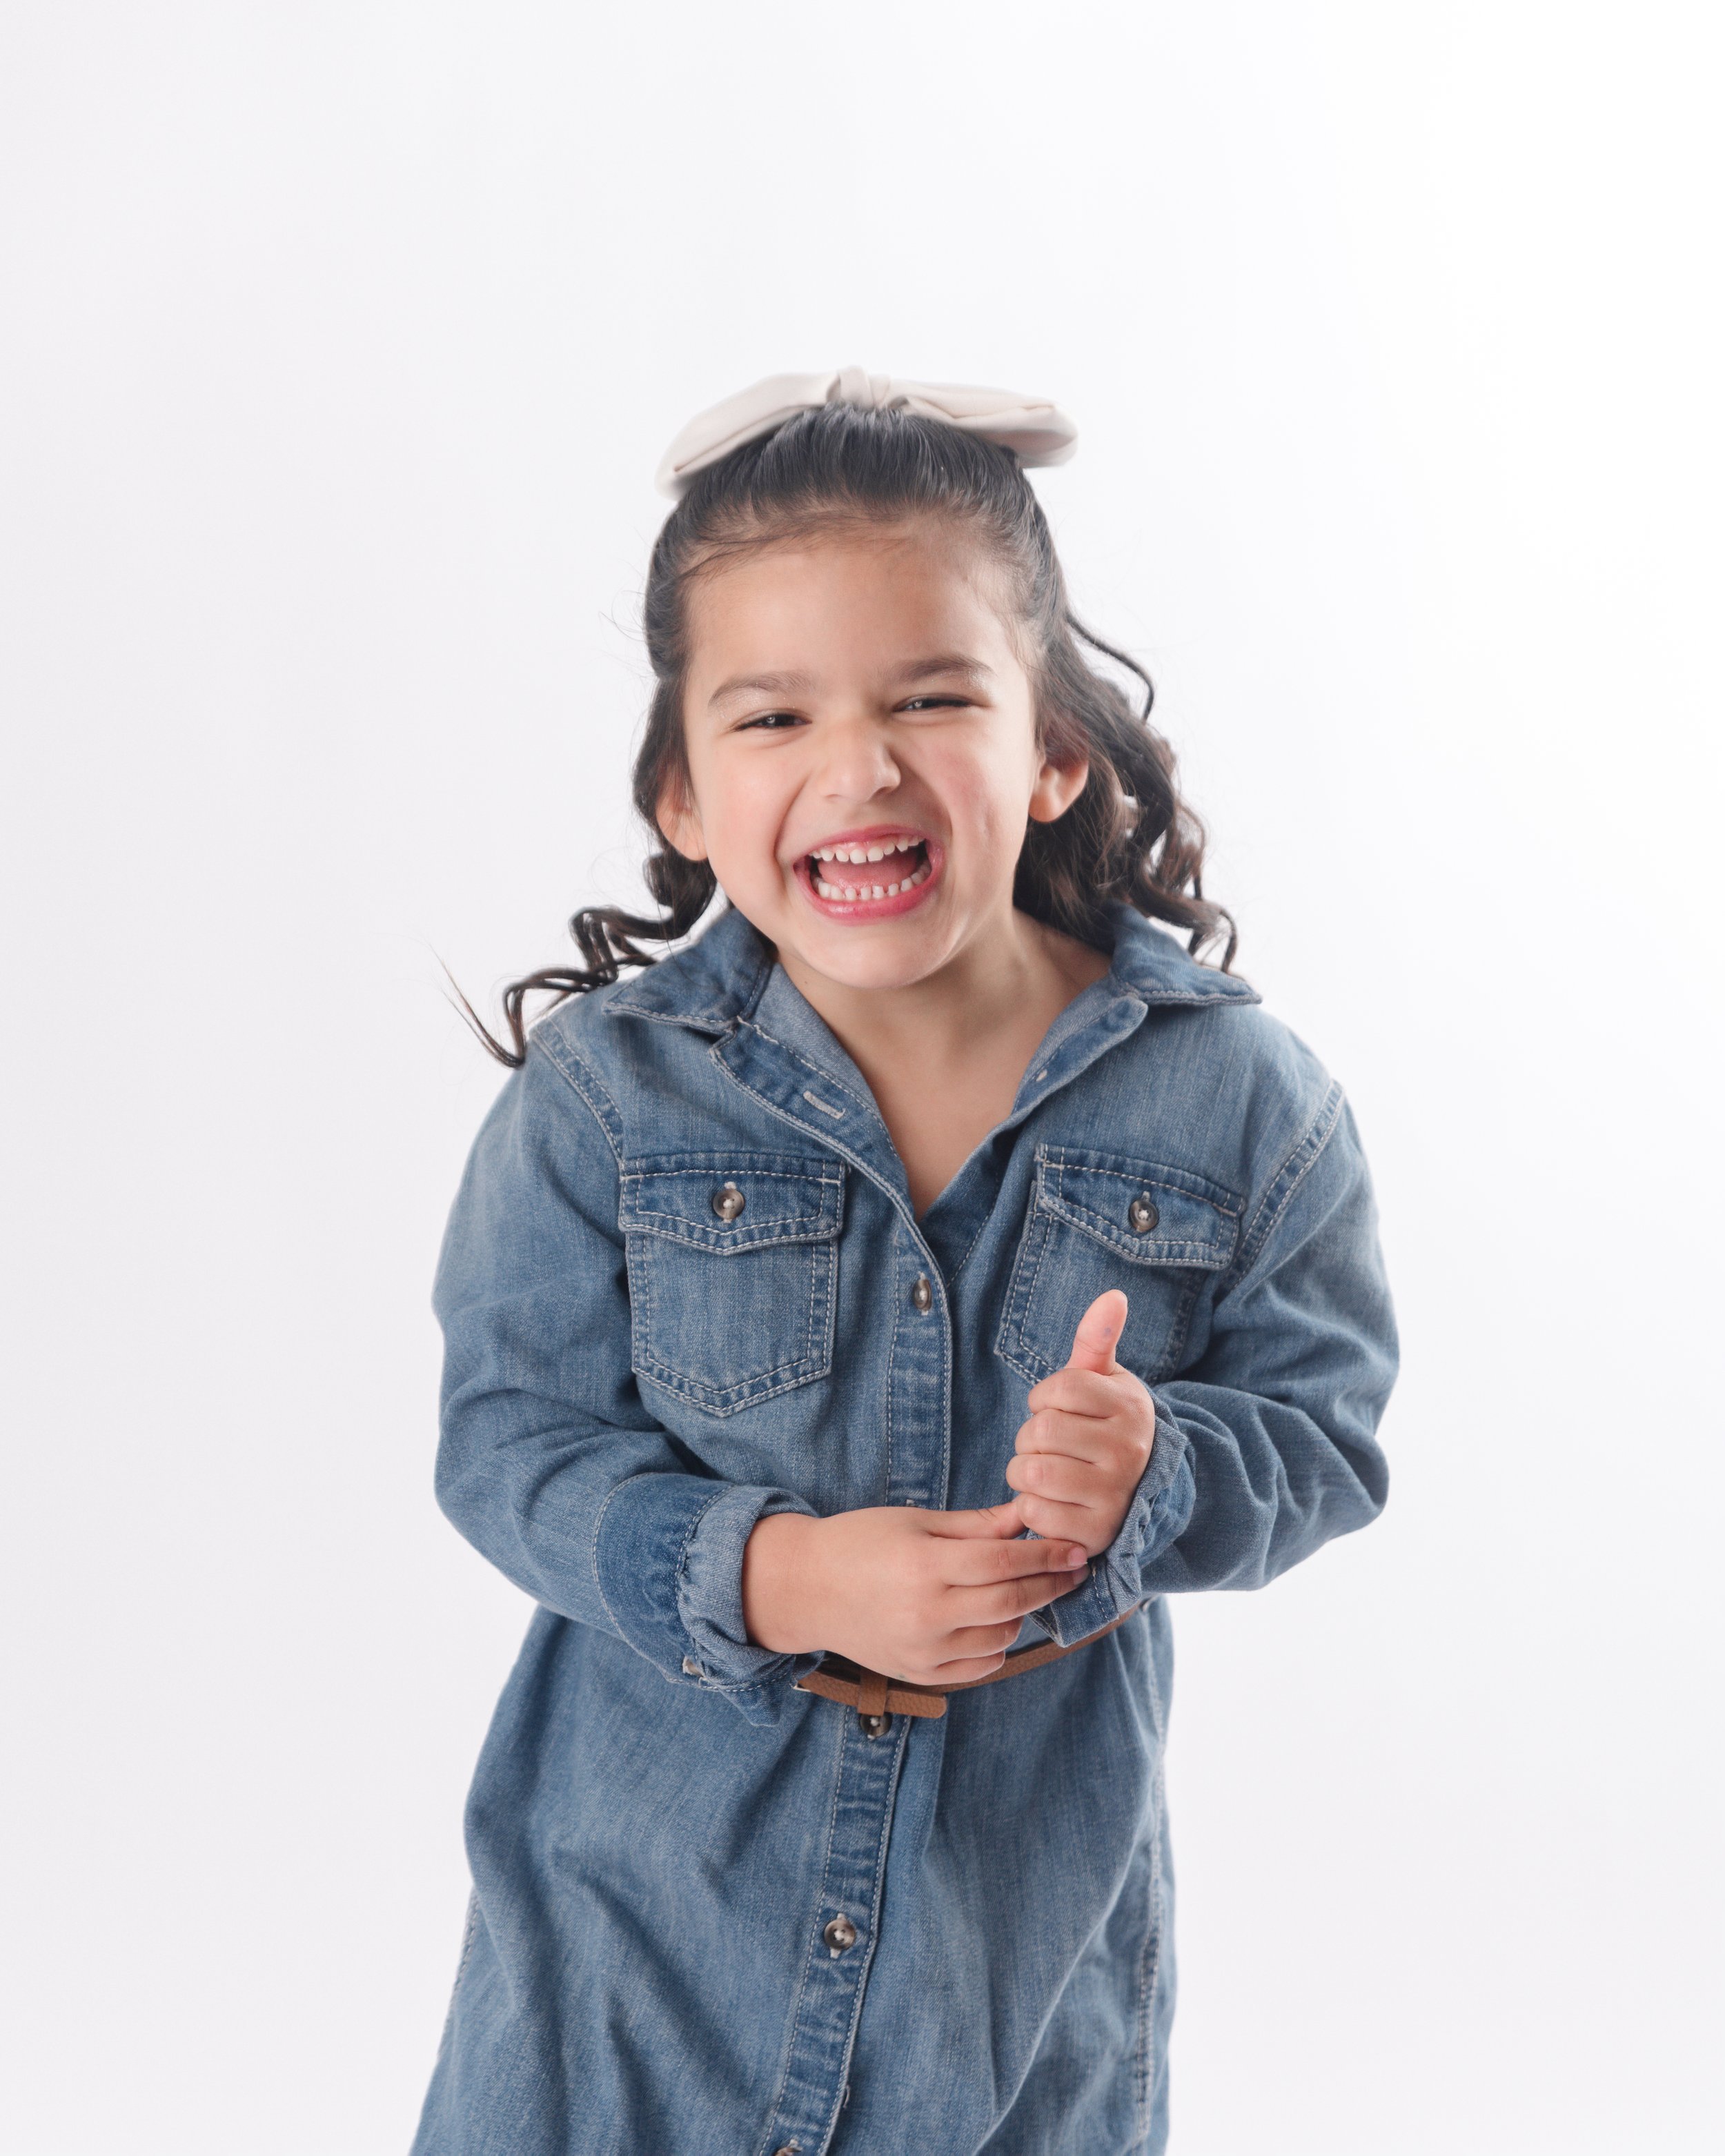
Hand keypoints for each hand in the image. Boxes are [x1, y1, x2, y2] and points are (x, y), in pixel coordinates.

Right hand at [742, 1503, 1089, 1683]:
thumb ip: (975, 1525)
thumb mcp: (915, 1520)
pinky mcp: (919, 1674)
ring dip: (1023, 1612)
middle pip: (1011, 1602)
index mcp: (923, 1564)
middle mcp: (925, 1612)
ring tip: (1023, 1588)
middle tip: (1075, 1569)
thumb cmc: (860, 1542)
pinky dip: (997, 1643)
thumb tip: (1028, 1515)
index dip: (1048, 1555)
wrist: (806, 1588)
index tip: (1078, 1550)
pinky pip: (980, 1664)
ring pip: (1001, 1636)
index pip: (1005, 1561)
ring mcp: (922, 1650)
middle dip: (1050, 1584)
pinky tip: (993, 1620)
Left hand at [1003, 1290, 1155, 1556]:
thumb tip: (1114, 1295)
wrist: (1135, 1492)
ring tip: (1047, 1471)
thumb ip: (1098, 1339)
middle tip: (1050, 1445)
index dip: (1044, 1397)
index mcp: (1129, 1407)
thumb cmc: (1104, 1426)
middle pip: (1040, 1430)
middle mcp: (1129, 1451)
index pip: (1058, 1388)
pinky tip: (1053, 1502)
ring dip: (1024, 1471)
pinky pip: (1034, 1513)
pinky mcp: (1095, 1534)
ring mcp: (1114, 1496)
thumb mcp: (1103, 1381)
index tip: (1058, 1409)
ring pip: (1031, 1471)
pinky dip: (1031, 1507)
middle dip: (1031, 1436)